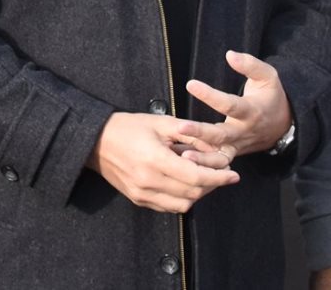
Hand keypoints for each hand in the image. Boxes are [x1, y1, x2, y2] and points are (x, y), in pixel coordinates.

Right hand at [88, 111, 239, 212]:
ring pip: (184, 204)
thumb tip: (216, 148)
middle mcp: (149, 181)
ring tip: (202, 177)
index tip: (234, 174)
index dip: (219, 178)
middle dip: (212, 184)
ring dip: (198, 193)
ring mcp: (142, 194)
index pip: (196, 177)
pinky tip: (184, 183)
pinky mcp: (138, 200)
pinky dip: (182, 198)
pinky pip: (169, 207)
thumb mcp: (161, 123)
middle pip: (193, 193)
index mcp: (155, 159)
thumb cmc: (128, 127)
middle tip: (221, 172)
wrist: (96, 141)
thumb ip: (191, 134)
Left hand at [181, 49, 293, 158]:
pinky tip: (184, 162)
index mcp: (252, 111)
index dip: (210, 95)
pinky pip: (218, 163)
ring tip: (182, 155)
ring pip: (219, 156)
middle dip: (201, 132)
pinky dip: (203, 165)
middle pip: (221, 135)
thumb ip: (250, 65)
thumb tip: (230, 54)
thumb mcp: (267, 76)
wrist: (283, 125)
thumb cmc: (271, 96)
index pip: (230, 105)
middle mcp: (244, 131)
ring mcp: (238, 145)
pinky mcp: (232, 153)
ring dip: (201, 157)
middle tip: (180, 127)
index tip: (190, 84)